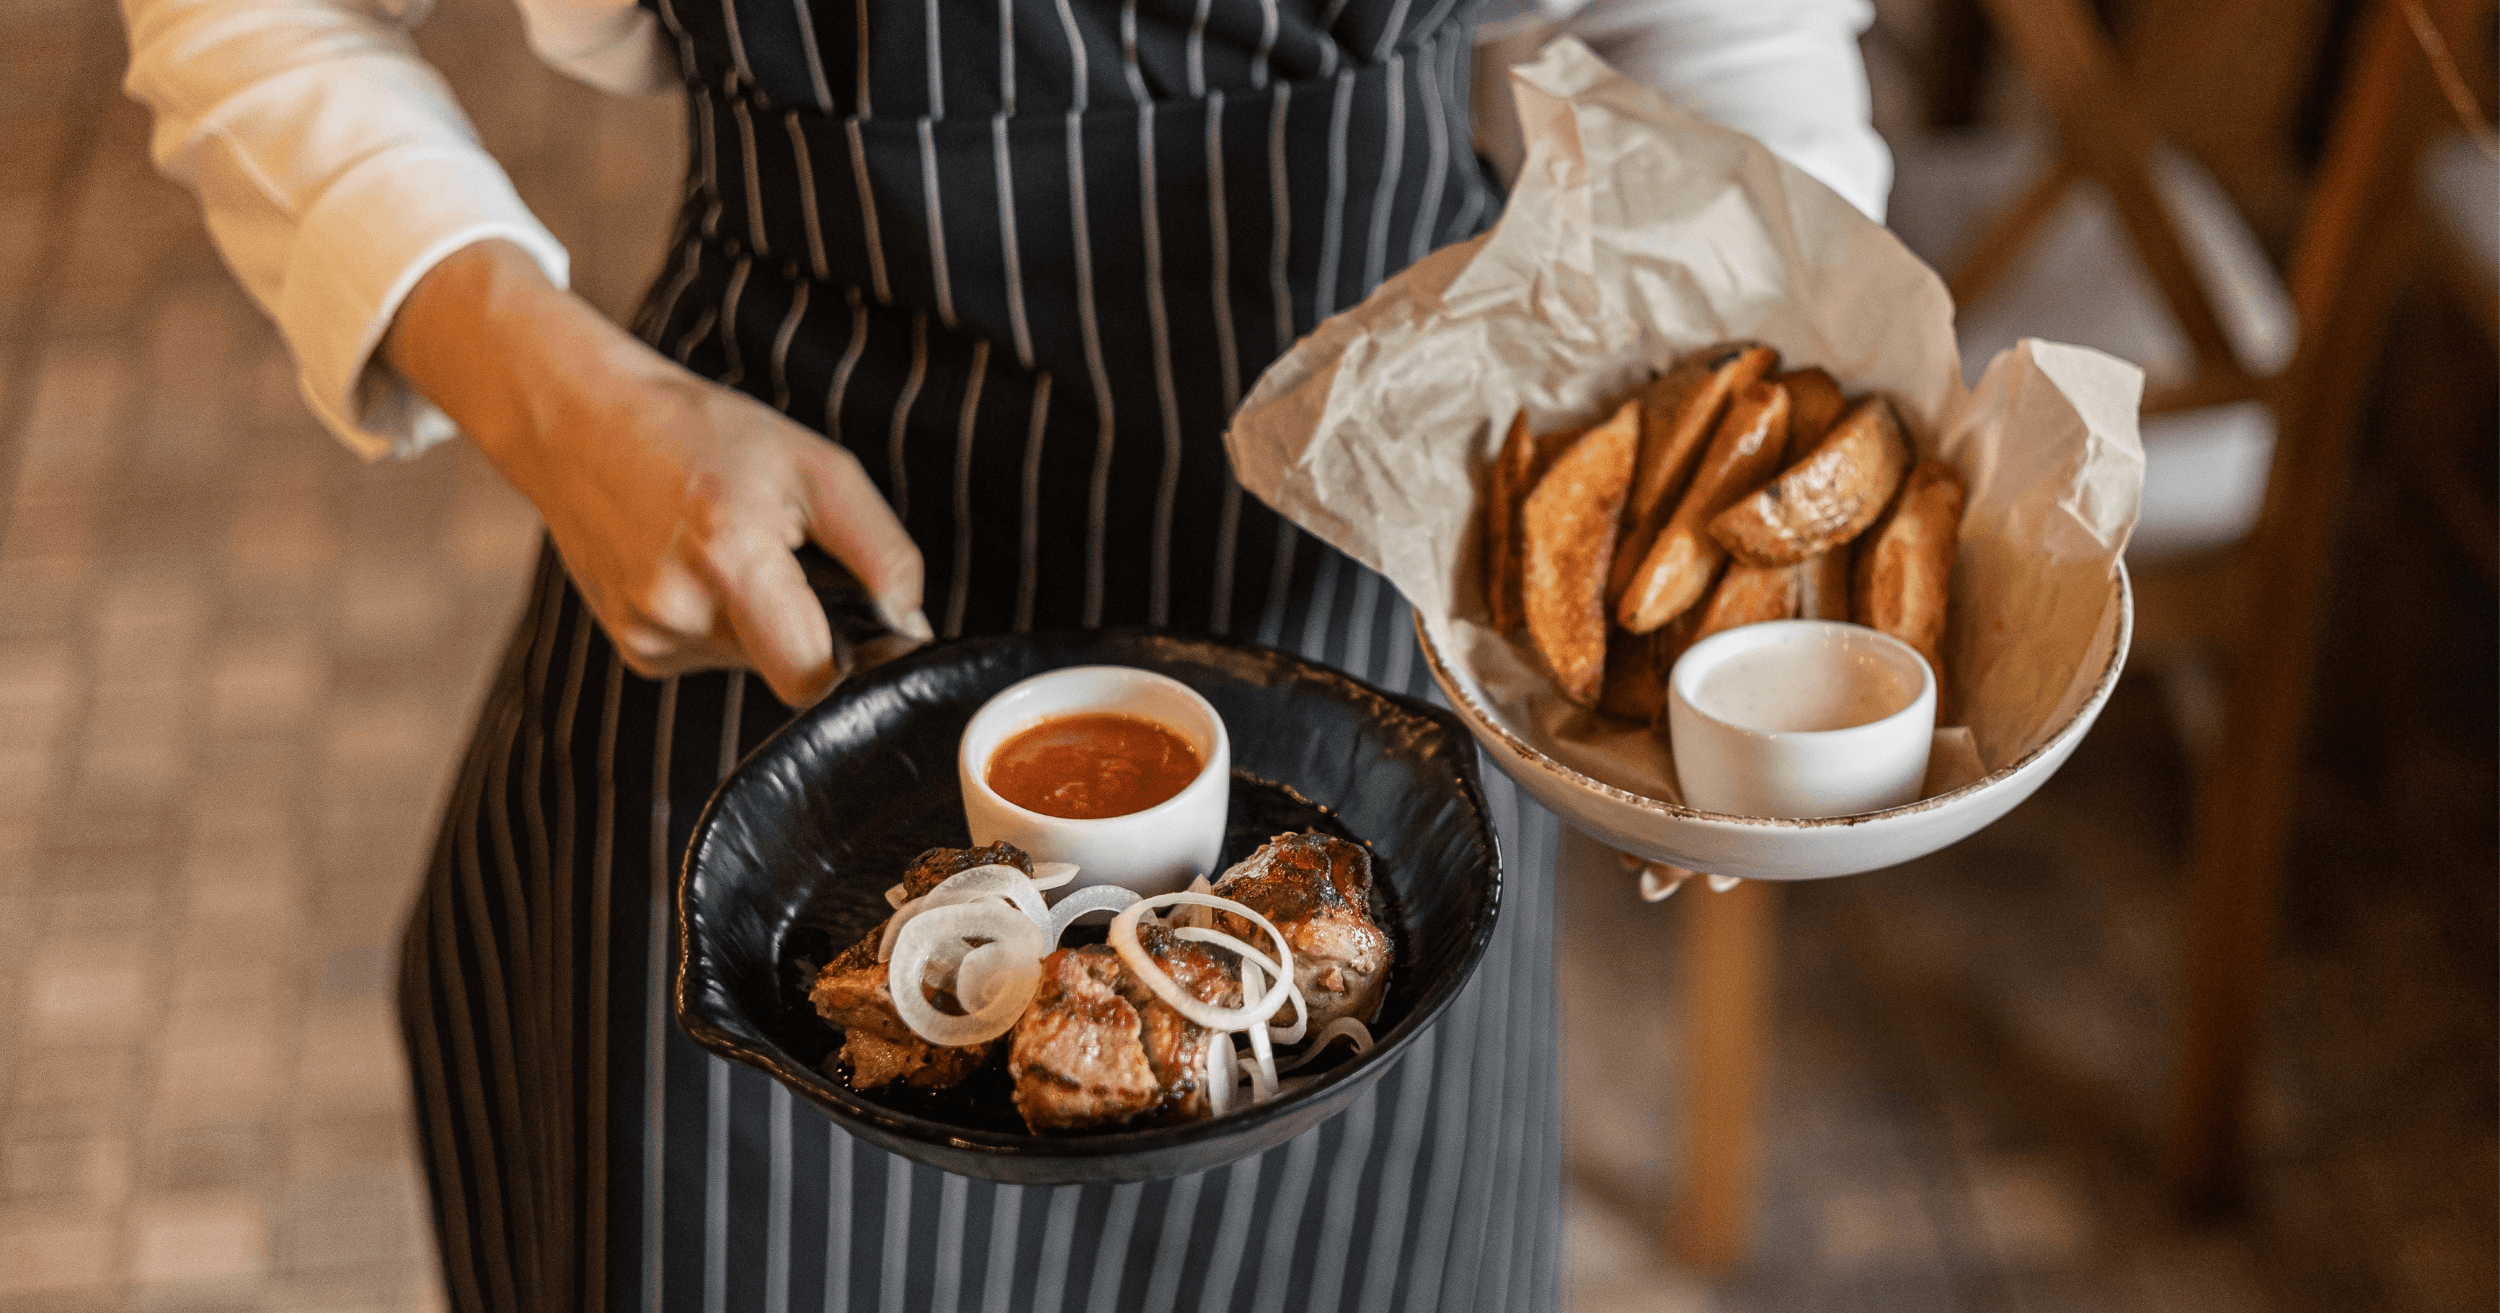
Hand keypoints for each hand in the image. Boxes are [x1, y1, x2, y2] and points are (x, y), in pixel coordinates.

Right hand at [383, 240, 926, 707]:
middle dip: (809, 629)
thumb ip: (882, 552)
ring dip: (764, 618)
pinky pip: (713, 654)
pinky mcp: (634, 648)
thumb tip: (911, 626)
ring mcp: (649, 637)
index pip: (814, 678)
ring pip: (753, 661)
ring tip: (732, 546)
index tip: (865, 619)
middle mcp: (680, 612)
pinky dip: (723, 619)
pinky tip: (699, 565)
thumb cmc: (703, 434)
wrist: (580, 422)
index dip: (853, 655)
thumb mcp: (817, 467)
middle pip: (789, 672)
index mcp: (731, 561)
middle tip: (792, 561)